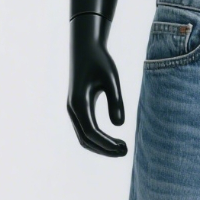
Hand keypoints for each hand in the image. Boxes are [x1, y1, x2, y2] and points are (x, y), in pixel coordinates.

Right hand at [67, 13, 126, 156]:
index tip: (125, 149)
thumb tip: (119, 126)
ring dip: (102, 148)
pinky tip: (114, 141)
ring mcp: (73, 111)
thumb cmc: (100, 60)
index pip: (91, 132)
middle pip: (86, 140)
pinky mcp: (77, 110)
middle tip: (126, 152)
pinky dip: (99, 141)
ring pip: (84, 139)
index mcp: (78, 103)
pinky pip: (85, 132)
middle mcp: (72, 109)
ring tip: (122, 148)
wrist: (85, 47)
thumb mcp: (112, 79)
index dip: (107, 144)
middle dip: (106, 150)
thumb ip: (116, 102)